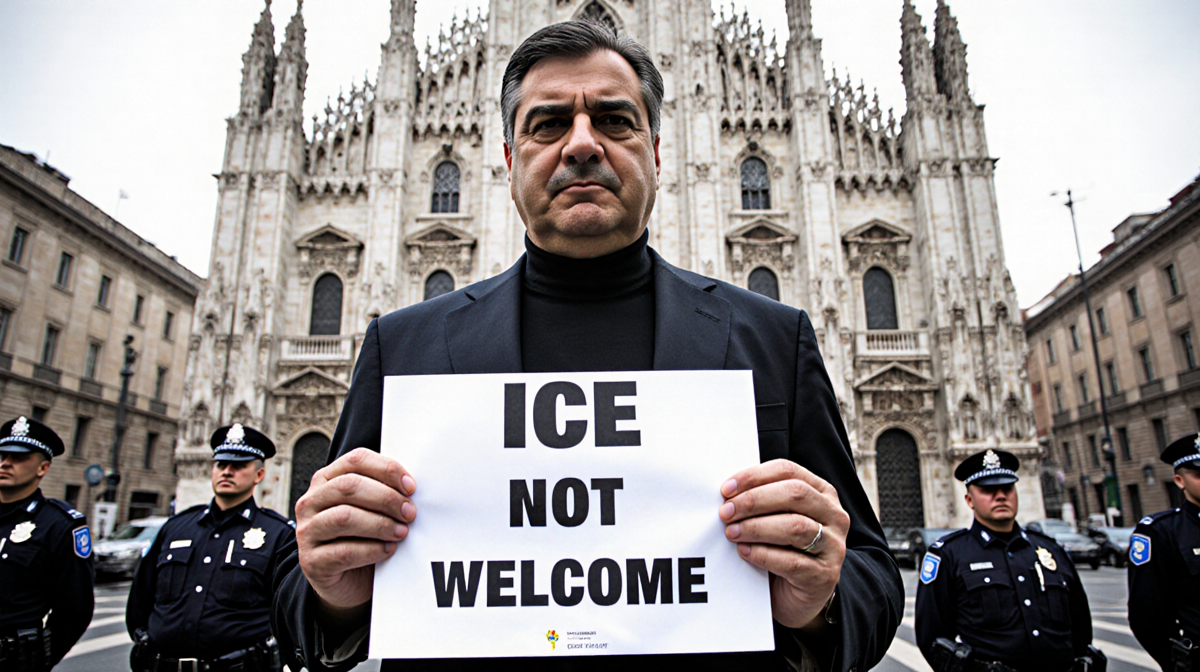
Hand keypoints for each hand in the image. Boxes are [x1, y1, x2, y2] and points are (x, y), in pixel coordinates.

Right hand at [295, 448, 416, 614]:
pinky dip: (372, 550)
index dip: (386, 469)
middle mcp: (310, 502)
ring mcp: (307, 531)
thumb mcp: (371, 509)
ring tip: (401, 532)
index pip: (355, 460)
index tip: (410, 486)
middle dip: (386, 498)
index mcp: (326, 480)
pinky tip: (388, 549)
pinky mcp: (312, 562)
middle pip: (349, 486)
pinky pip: (344, 552)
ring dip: (380, 524)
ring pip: (344, 517)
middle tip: (409, 513)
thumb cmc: (363, 538)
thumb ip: (383, 492)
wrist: (349, 582)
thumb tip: (410, 486)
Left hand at [719, 458, 847, 629]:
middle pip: (794, 494)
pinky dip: (763, 554)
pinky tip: (745, 552)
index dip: (755, 476)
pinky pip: (792, 562)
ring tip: (732, 532)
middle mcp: (834, 516)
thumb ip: (762, 501)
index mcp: (822, 493)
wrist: (796, 597)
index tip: (726, 490)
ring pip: (794, 526)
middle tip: (726, 512)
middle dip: (754, 500)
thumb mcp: (775, 519)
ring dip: (756, 527)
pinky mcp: (825, 576)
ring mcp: (833, 546)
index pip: (788, 471)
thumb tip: (728, 493)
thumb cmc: (782, 550)